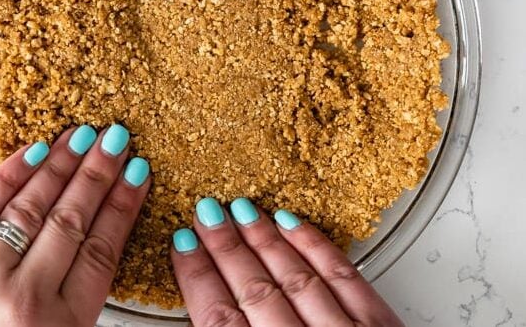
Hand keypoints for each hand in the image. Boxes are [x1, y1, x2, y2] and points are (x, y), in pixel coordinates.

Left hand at [0, 124, 150, 326]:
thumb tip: (96, 255)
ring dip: (61, 165)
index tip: (136, 176)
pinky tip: (32, 153)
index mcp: (60, 326)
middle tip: (116, 140)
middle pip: (72, 219)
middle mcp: (24, 297)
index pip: (102, 249)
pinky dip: (9, 174)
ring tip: (82, 137)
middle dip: (98, 174)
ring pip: (32, 206)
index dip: (122, 207)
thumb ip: (73, 313)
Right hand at [171, 198, 403, 326]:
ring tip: (241, 211)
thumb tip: (197, 320)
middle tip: (207, 212)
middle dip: (224, 247)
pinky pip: (344, 276)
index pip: (218, 320)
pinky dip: (316, 246)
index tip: (182, 244)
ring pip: (294, 277)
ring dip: (264, 240)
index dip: (197, 276)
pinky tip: (294, 224)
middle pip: (252, 290)